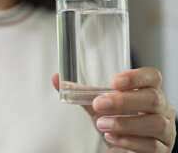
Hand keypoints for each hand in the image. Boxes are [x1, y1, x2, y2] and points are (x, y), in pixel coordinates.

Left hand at [54, 67, 175, 151]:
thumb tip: (56, 78)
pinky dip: (129, 141)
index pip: (153, 76)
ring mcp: (166, 130)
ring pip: (155, 123)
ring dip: (125, 123)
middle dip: (124, 101)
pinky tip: (112, 138)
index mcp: (148, 91)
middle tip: (99, 104)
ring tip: (102, 125)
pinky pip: (152, 146)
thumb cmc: (116, 121)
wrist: (122, 147)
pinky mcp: (162, 150)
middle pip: (153, 99)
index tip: (114, 81)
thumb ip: (81, 92)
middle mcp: (162, 108)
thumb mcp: (98, 105)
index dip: (137, 76)